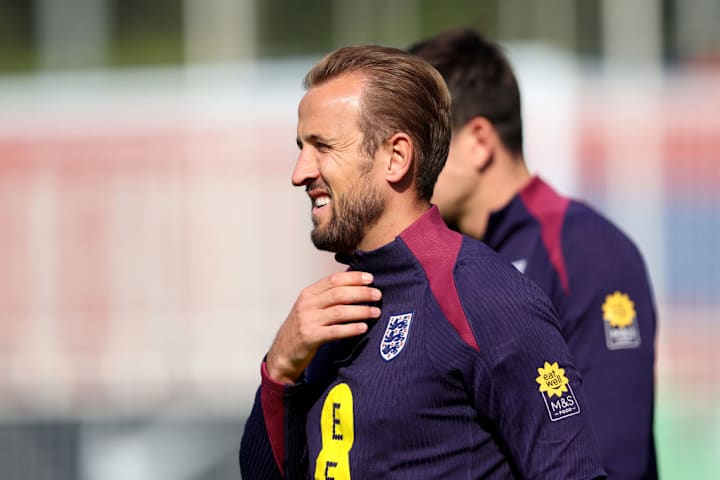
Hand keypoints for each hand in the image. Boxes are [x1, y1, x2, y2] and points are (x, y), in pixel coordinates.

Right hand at [265, 271, 381, 383]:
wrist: (283, 353)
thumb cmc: (302, 328)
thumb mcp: (310, 307)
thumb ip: (328, 297)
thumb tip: (357, 287)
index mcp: (308, 293)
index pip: (333, 279)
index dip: (353, 277)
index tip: (370, 279)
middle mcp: (307, 304)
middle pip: (339, 293)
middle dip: (361, 293)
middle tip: (378, 295)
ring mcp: (307, 320)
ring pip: (339, 311)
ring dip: (360, 311)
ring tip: (376, 312)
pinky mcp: (310, 337)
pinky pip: (335, 331)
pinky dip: (351, 329)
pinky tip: (363, 328)